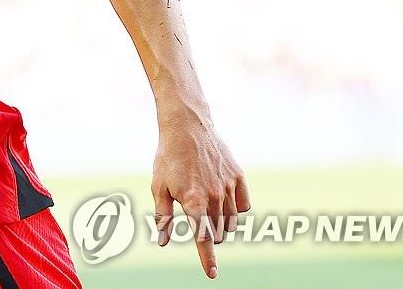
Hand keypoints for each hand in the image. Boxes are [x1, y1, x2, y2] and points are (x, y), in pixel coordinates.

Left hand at [151, 119, 249, 278]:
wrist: (187, 127)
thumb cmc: (169, 158)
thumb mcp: (159, 186)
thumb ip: (163, 215)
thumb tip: (163, 240)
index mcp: (192, 200)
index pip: (203, 237)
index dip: (207, 258)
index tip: (212, 274)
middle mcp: (213, 196)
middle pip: (219, 232)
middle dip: (209, 233)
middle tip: (197, 216)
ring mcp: (228, 186)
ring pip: (232, 221)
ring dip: (222, 223)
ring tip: (207, 203)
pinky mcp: (239, 177)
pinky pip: (243, 205)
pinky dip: (235, 208)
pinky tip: (223, 197)